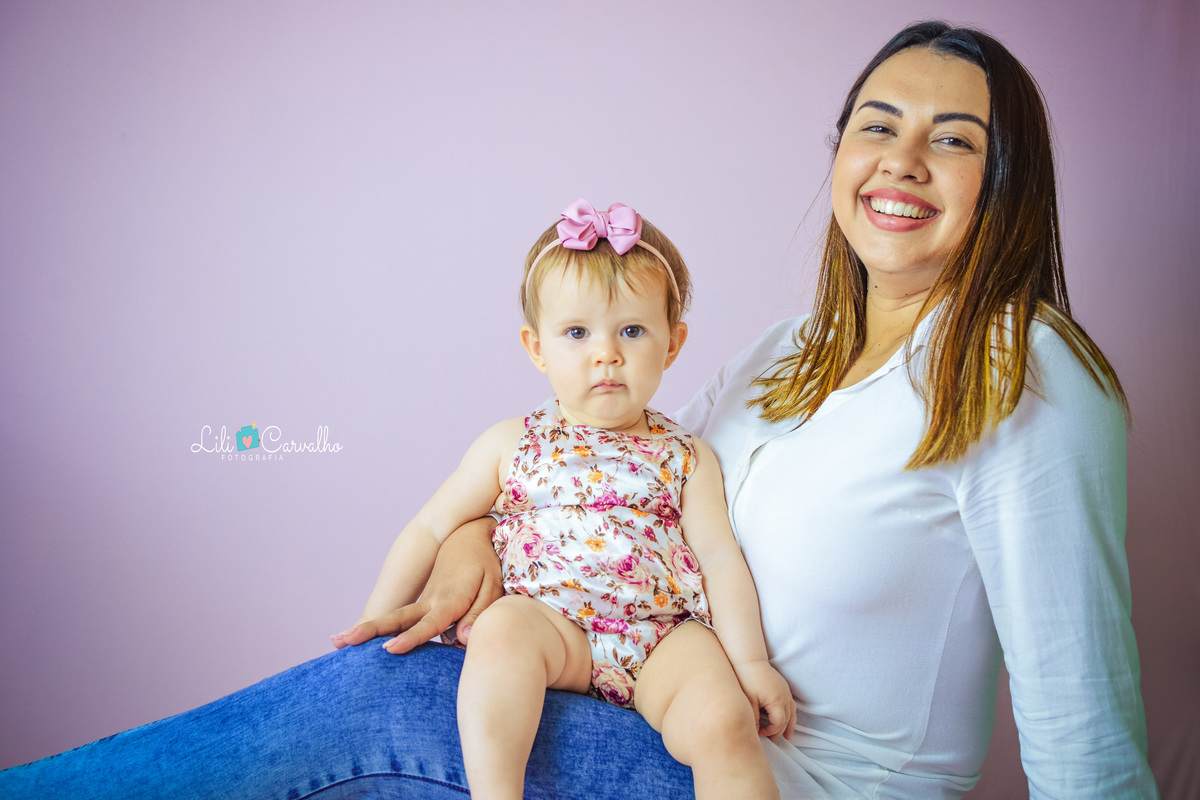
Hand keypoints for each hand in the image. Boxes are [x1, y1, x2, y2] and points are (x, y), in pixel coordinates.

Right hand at [331, 517, 501, 653]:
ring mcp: (423, 601)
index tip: (390, 649)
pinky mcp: (423, 603)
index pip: (428, 624)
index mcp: (448, 600)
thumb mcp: (491, 586)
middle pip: (397, 619)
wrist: (469, 537)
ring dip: (367, 629)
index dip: (410, 638)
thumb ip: (479, 613)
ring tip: (337, 641)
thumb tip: (463, 639)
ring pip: (394, 617)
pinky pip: (401, 619)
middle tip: (342, 640)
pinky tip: (360, 641)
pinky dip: (379, 629)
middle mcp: (430, 601)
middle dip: (370, 630)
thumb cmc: (485, 563)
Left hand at [734, 660, 796, 739]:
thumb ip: (754, 719)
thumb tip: (754, 733)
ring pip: (792, 712)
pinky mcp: (783, 687)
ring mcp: (786, 691)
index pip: (779, 723)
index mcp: (777, 701)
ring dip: (790, 725)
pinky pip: (791, 704)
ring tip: (787, 736)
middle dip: (779, 731)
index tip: (759, 733)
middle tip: (771, 740)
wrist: (749, 660)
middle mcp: (785, 696)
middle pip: (787, 720)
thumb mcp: (749, 702)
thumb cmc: (747, 679)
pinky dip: (790, 714)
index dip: (770, 731)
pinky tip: (786, 718)